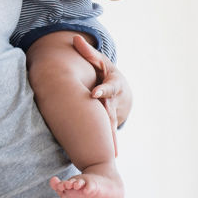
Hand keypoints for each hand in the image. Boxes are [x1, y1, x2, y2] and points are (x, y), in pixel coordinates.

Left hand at [72, 34, 129, 153]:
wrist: (121, 89)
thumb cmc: (106, 72)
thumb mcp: (99, 61)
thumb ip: (87, 52)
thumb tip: (75, 38)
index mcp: (112, 85)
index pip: (107, 87)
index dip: (102, 90)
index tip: (95, 93)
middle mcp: (113, 101)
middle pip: (110, 111)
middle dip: (107, 120)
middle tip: (104, 127)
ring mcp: (112, 113)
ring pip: (110, 126)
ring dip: (111, 139)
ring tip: (111, 153)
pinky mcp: (109, 123)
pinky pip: (106, 135)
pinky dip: (108, 146)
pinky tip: (109, 158)